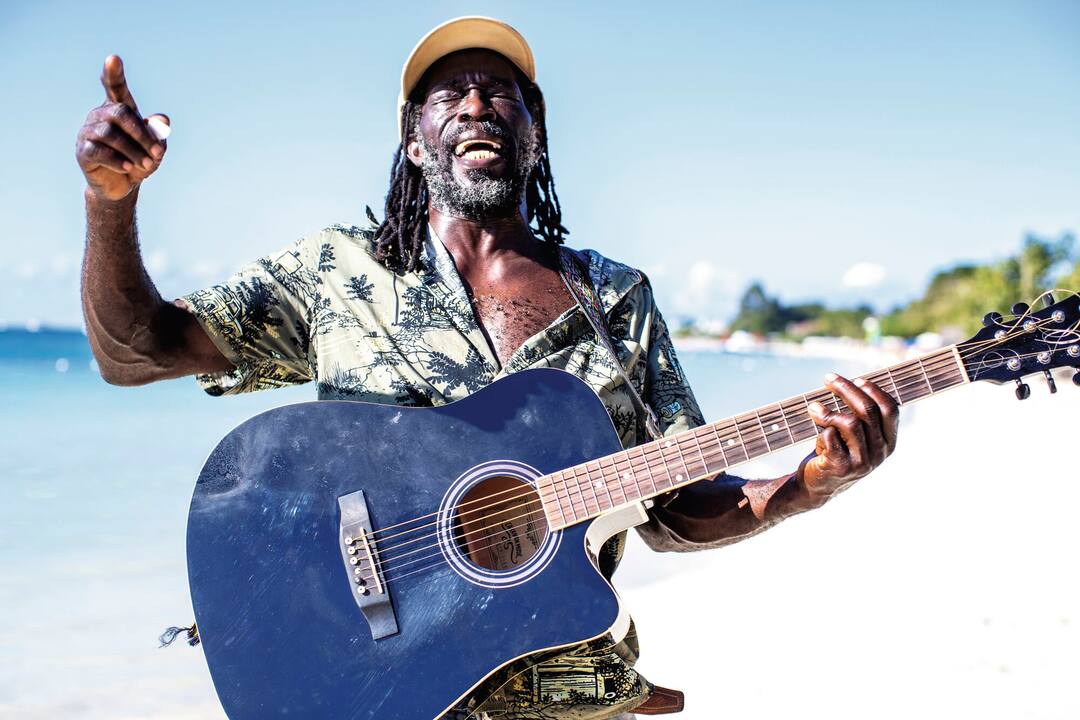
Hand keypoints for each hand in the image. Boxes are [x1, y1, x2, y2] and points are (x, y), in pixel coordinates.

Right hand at [76, 55, 169, 200]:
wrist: (123, 186)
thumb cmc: (140, 160)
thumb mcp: (155, 148)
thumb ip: (158, 133)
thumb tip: (162, 119)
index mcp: (118, 109)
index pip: (115, 87)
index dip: (114, 73)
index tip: (113, 58)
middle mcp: (100, 115)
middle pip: (120, 113)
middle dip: (142, 134)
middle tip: (156, 153)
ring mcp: (88, 132)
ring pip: (110, 134)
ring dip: (133, 151)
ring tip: (146, 165)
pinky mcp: (83, 151)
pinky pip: (100, 151)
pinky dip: (118, 160)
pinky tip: (128, 168)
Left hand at [798, 373, 898, 503]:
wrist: (816, 486)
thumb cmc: (836, 452)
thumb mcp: (855, 435)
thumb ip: (860, 415)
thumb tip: (852, 382)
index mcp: (889, 442)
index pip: (890, 409)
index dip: (874, 390)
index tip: (857, 379)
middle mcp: (880, 453)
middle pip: (867, 410)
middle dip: (846, 389)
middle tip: (828, 379)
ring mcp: (862, 462)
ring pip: (849, 422)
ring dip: (827, 411)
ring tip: (813, 408)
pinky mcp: (841, 467)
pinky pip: (830, 436)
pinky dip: (820, 430)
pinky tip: (816, 437)